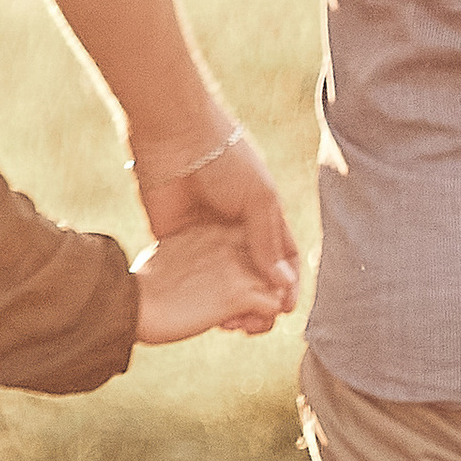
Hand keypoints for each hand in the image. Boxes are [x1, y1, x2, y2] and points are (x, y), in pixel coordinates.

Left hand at [126, 123, 299, 342]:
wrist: (173, 135)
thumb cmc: (224, 159)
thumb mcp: (257, 198)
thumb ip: (268, 241)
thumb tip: (281, 286)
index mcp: (262, 215)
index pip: (283, 259)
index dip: (287, 284)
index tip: (285, 308)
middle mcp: (236, 229)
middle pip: (253, 276)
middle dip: (258, 303)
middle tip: (257, 325)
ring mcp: (206, 237)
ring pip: (223, 282)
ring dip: (230, 305)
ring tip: (232, 325)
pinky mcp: (176, 241)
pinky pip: (192, 276)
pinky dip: (200, 296)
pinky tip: (204, 313)